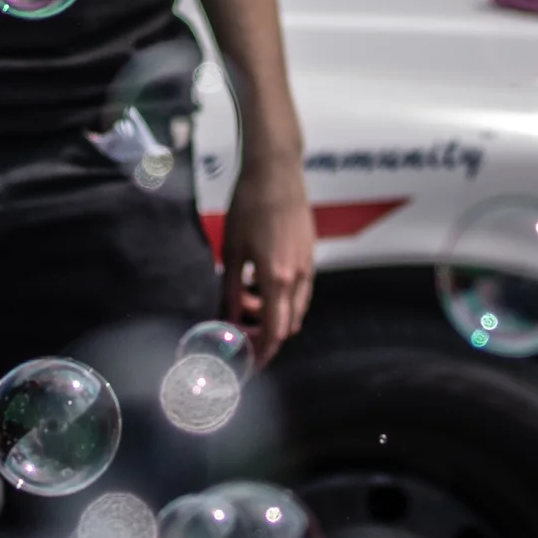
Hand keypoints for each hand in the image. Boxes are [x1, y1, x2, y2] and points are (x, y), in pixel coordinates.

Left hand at [221, 157, 313, 366]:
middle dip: (265, 335)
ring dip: (272, 315)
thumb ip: (231, 289)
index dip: (263, 352)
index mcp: (278, 278)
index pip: (275, 331)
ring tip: (243, 301)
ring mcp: (309, 267)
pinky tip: (257, 284)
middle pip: (287, 325)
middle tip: (239, 330)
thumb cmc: (249, 208)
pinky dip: (280, 298)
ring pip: (294, 309)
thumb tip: (227, 318)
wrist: (277, 174)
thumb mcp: (232, 250)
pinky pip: (299, 291)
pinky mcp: (310, 257)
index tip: (249, 363)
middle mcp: (299, 278)